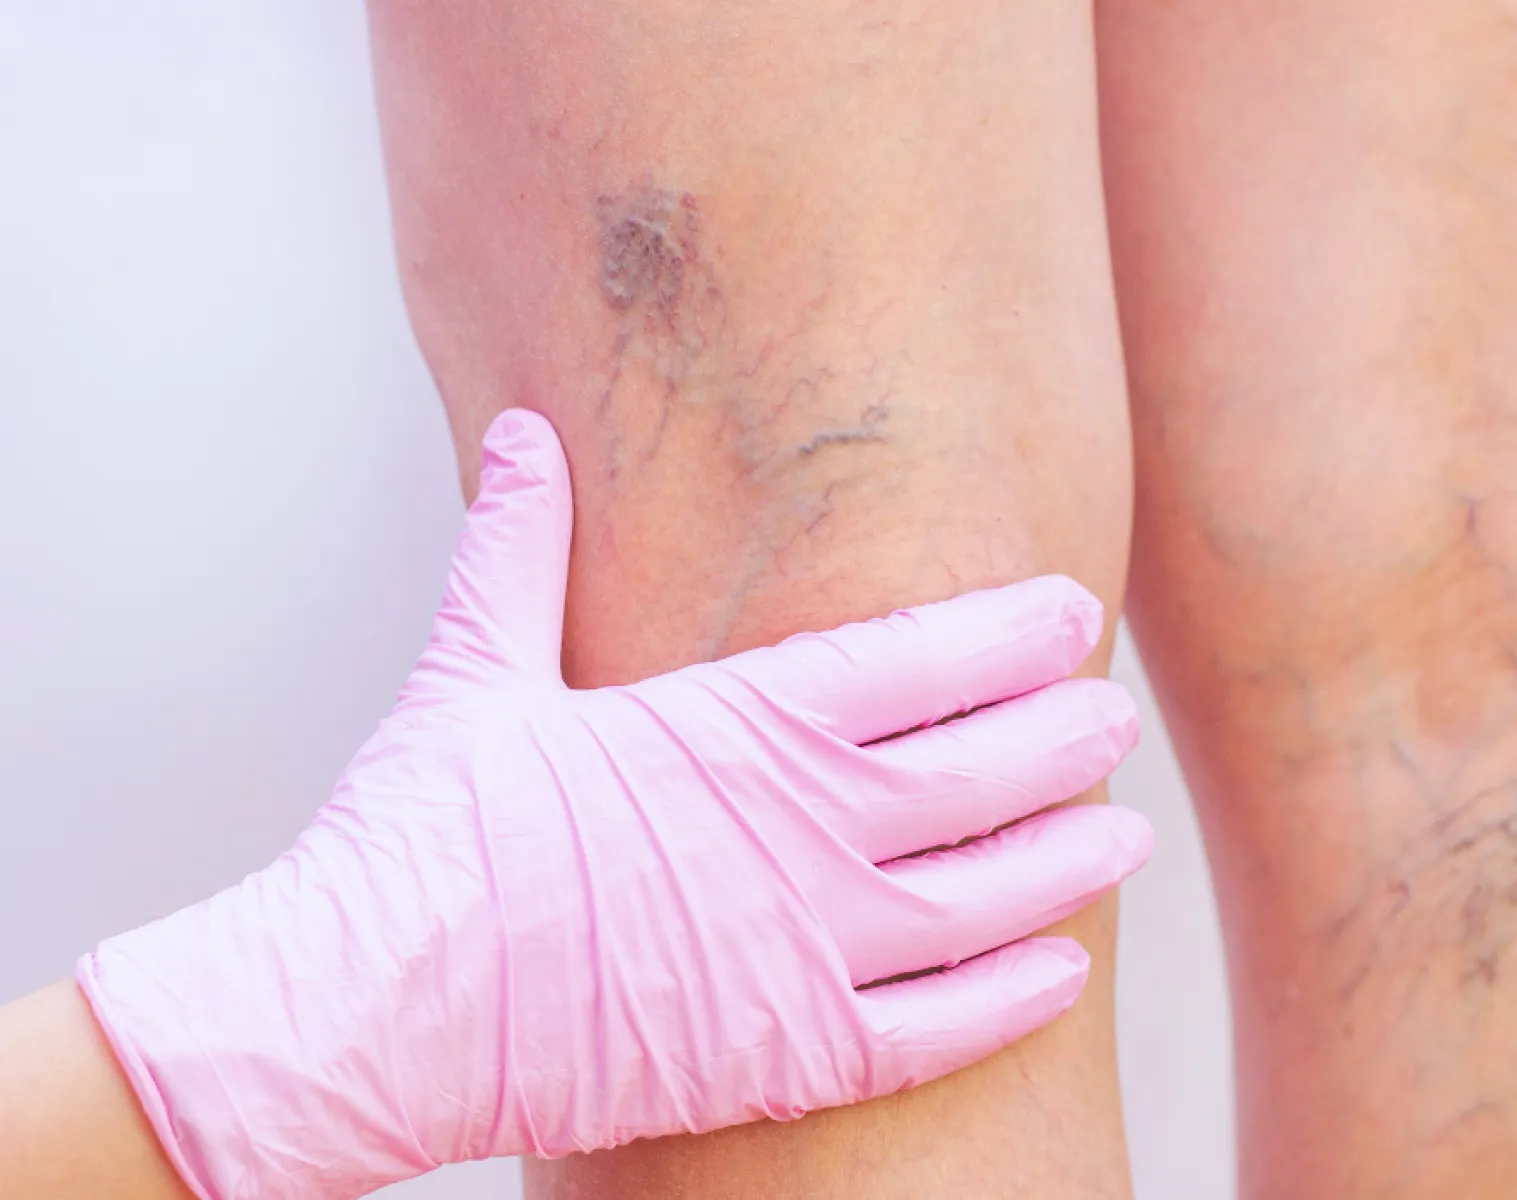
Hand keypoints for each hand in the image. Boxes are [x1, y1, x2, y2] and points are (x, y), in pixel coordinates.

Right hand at [78, 410, 1149, 1199]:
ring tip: (1126, 836)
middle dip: (1058, 740)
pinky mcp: (780, 1054)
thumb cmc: (423, 837)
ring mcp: (798, 950)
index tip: (1067, 612)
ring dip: (1065, 862)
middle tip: (1113, 718)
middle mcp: (791, 833)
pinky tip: (1062, 970)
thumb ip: (518, 548)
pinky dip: (1007, 998)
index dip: (1002, 633)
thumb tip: (515, 435)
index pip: (907, 660)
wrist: (368, 1006)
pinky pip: (930, 1031)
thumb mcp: (471, 669)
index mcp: (728, 727)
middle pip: (970, 774)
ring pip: (978, 900)